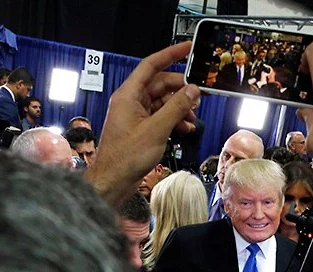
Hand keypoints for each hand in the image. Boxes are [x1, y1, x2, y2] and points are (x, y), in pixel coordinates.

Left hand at [84, 42, 200, 203]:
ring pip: (162, 101)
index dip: (170, 54)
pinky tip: (184, 127)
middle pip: (160, 84)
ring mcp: (135, 114)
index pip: (151, 65)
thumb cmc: (125, 158)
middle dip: (181, 89)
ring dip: (179, 107)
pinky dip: (174, 118)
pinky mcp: (140, 127)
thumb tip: (192, 91)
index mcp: (128, 95)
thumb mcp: (156, 129)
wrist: (114, 181)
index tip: (187, 48)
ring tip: (192, 116)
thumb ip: (176, 108)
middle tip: (198, 95)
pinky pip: (160, 115)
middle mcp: (131, 102)